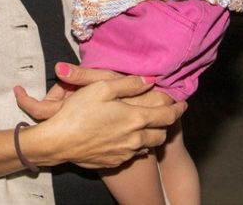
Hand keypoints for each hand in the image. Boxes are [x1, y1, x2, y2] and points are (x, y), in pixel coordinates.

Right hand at [21, 69, 185, 169]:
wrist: (59, 142)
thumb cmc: (78, 111)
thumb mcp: (102, 87)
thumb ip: (128, 84)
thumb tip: (149, 80)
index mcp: (135, 118)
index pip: (167, 115)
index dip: (178, 109)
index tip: (183, 104)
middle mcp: (135, 139)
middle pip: (161, 134)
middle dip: (166, 124)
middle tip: (166, 115)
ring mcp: (125, 153)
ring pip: (148, 146)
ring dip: (151, 135)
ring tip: (147, 126)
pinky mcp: (114, 162)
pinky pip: (132, 154)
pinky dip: (136, 145)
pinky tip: (126, 138)